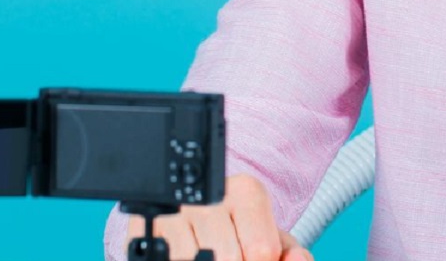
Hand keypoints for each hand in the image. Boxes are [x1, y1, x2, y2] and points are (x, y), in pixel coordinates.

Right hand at [126, 173, 313, 260]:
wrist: (196, 219)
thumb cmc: (241, 238)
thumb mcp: (273, 244)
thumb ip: (292, 255)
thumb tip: (299, 260)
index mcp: (246, 192)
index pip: (261, 250)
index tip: (255, 256)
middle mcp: (208, 196)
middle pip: (229, 260)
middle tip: (230, 256)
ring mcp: (174, 212)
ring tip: (209, 256)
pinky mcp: (146, 230)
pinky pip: (169, 260)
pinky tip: (192, 256)